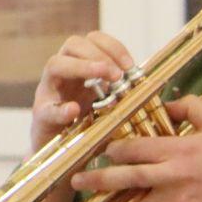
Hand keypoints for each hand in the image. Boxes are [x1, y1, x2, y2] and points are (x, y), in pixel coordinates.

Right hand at [23, 31, 139, 201]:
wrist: (68, 160)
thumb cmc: (95, 129)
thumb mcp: (115, 108)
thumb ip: (129, 95)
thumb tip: (159, 86)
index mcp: (84, 69)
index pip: (94, 40)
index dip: (113, 47)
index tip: (132, 65)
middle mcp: (64, 75)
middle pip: (72, 44)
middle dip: (98, 54)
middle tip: (118, 73)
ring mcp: (49, 93)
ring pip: (55, 65)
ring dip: (82, 68)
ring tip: (105, 79)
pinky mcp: (41, 118)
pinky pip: (46, 108)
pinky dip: (60, 108)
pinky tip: (75, 111)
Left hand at [71, 96, 201, 201]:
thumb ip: (190, 108)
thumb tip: (166, 103)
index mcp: (181, 151)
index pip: (133, 148)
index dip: (114, 149)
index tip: (107, 149)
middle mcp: (173, 177)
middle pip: (123, 177)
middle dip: (96, 178)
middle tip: (79, 178)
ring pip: (130, 201)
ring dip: (115, 197)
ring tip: (101, 193)